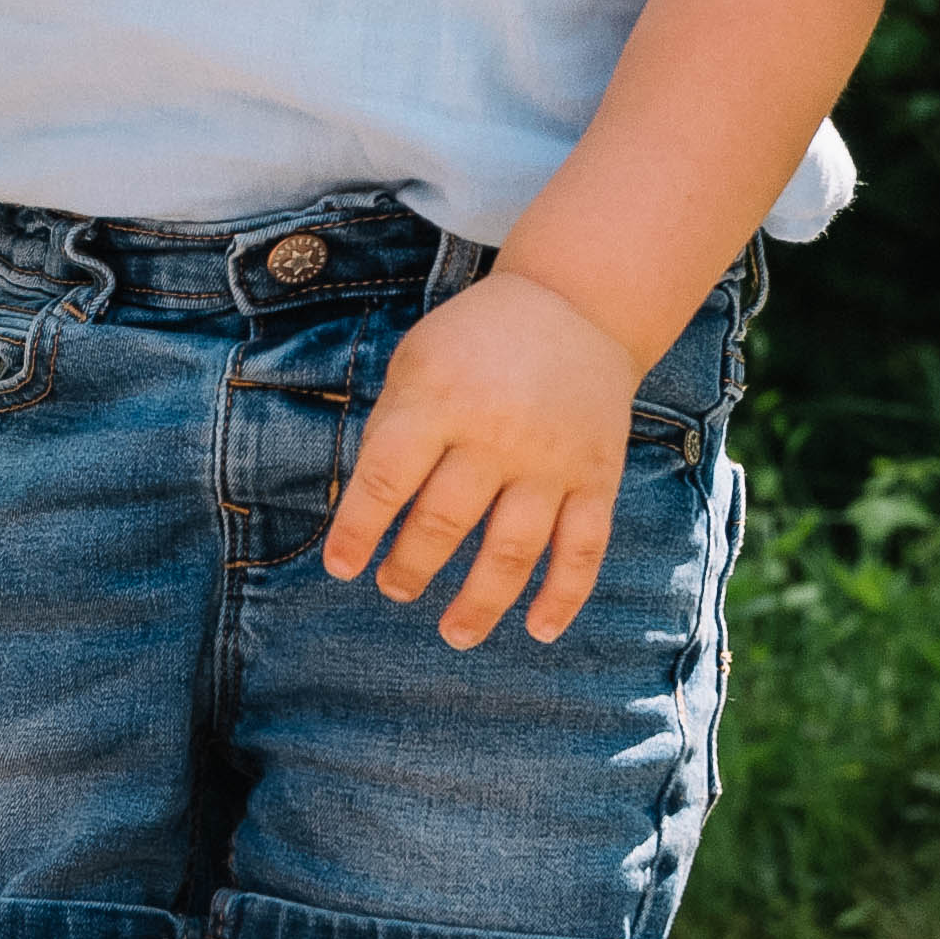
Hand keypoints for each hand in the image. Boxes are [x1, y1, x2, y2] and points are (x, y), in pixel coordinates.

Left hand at [322, 272, 646, 647]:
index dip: (359, 530)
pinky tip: (538, 630)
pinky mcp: (597, 477)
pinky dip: (564, 596)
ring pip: (514, 550)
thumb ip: (392, 429)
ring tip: (454, 632)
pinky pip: (584, 548)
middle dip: (412, 568)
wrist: (574, 306)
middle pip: (446, 521)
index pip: (388, 478)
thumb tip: (367, 513)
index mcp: (441, 398)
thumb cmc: (475, 343)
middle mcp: (499, 432)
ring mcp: (553, 460)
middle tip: (395, 588)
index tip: (342, 568)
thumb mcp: (417, 362)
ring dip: (480, 602)